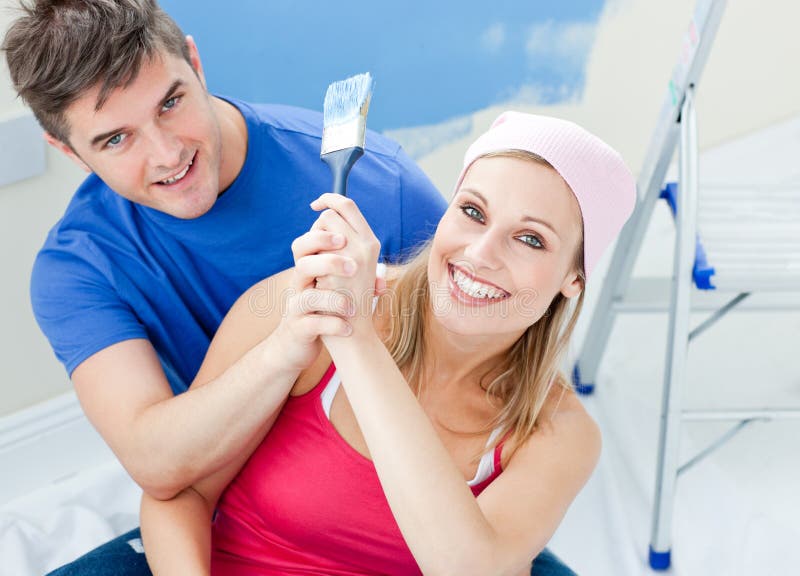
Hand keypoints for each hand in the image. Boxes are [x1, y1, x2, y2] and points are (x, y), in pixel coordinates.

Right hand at [270, 229, 356, 372]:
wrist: (297, 340)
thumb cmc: (322, 309)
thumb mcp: (332, 289)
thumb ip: (351, 281)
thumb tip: (382, 281)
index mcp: (307, 270)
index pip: (306, 243)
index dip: (322, 235)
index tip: (344, 238)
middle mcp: (299, 285)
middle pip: (302, 264)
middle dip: (328, 261)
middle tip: (353, 267)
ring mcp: (296, 307)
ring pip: (307, 297)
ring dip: (332, 299)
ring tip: (351, 307)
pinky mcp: (298, 328)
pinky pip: (312, 324)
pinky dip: (332, 326)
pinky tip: (347, 328)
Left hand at [308, 193, 381, 336]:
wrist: (352, 333)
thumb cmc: (348, 303)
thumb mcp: (353, 270)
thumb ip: (343, 247)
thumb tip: (323, 222)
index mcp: (371, 243)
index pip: (348, 206)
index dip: (329, 198)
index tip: (315, 204)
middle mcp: (365, 245)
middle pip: (330, 214)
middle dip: (316, 227)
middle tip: (317, 251)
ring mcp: (353, 255)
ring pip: (320, 228)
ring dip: (312, 244)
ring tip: (320, 269)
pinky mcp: (340, 267)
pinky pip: (314, 249)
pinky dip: (310, 262)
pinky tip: (318, 281)